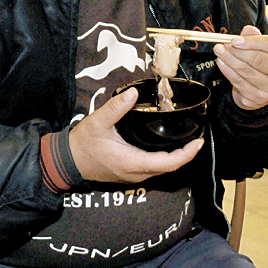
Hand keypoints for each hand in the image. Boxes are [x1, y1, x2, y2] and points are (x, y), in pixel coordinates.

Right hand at [68, 87, 202, 182]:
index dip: (186, 154)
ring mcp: (134, 175)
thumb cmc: (83, 144)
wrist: (69, 162)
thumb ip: (116, 107)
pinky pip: (154, 169)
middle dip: (186, 155)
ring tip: (188, 142)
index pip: (168, 163)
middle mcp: (136, 173)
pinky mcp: (131, 173)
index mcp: (132, 162)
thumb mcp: (98, 122)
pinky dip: (166, 160)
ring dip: (177, 158)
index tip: (198, 143)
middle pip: (170, 168)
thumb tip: (133, 92)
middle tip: (197, 139)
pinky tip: (169, 147)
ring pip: (163, 170)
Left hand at [213, 25, 267, 109]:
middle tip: (224, 45)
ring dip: (230, 60)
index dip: (252, 41)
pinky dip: (228, 71)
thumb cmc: (266, 61)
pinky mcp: (260, 99)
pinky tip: (221, 63)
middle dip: (238, 52)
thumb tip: (247, 30)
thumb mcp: (265, 47)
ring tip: (219, 51)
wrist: (264, 88)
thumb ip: (256, 37)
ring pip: (247, 72)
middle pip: (260, 60)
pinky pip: (240, 83)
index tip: (235, 39)